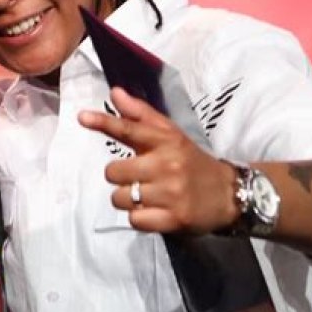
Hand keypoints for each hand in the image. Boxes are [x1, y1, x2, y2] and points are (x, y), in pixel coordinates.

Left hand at [78, 87, 237, 234]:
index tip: (82, 117)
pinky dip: (139, 217)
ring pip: (120, 198)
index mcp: (166, 141)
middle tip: (137, 177)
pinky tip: (154, 211)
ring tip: (147, 196)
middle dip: (120, 177)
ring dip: (127, 199)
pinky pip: (134, 219)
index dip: (104, 123)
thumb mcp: (171, 134)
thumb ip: (140, 115)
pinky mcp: (173, 219)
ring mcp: (170, 193)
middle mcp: (167, 165)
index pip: (129, 130)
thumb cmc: (191, 162)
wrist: (229, 194)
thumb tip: (115, 92)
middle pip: (113, 172)